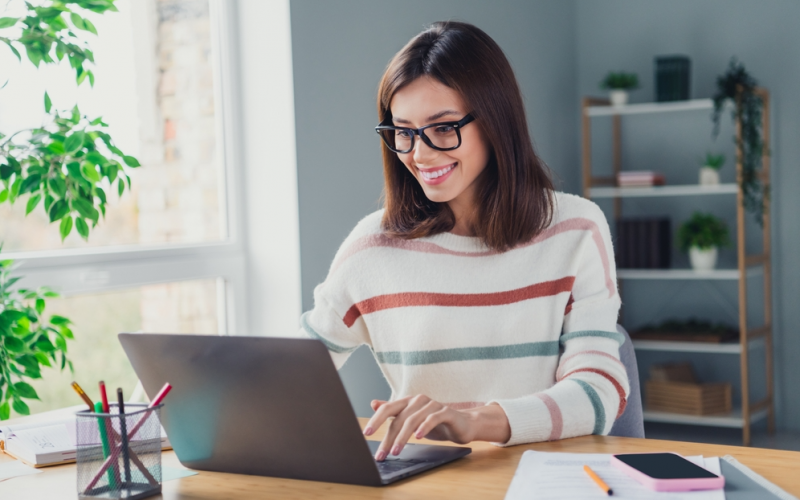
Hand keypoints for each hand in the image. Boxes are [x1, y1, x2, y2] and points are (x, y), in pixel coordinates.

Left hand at [362, 395, 510, 460]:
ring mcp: (432, 405)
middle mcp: (418, 400)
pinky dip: (424, 427)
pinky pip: (432, 418)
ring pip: (413, 420)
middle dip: (389, 437)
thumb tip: (373, 404)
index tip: (366, 434)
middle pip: (399, 418)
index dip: (376, 420)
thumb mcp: (411, 419)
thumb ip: (394, 412)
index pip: (388, 409)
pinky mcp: (445, 412)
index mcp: (408, 401)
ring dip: (402, 437)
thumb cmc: (435, 423)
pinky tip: (418, 437)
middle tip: (382, 453)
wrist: (462, 424)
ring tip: (396, 451)